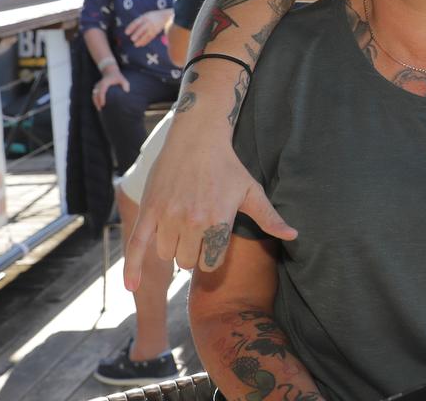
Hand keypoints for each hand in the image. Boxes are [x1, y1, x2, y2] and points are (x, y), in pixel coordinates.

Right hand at [91, 68, 129, 109]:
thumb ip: (125, 84)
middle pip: (95, 95)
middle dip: (97, 102)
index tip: (103, 105)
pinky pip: (94, 95)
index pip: (102, 91)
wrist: (110, 71)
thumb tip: (126, 91)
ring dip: (96, 102)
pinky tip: (99, 106)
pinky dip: (95, 100)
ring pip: (93, 95)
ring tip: (100, 110)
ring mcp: (96, 86)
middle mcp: (99, 85)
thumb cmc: (118, 77)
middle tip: (101, 110)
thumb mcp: (123, 79)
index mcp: (104, 83)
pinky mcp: (96, 88)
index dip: (101, 98)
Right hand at [123, 108, 296, 289]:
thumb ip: (270, 218)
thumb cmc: (228, 166)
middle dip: (193, 253)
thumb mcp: (252, 191)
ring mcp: (168, 217)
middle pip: (188, 261)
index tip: (213, 245)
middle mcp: (192, 222)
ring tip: (181, 229)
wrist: (197, 138)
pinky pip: (136, 247)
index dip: (212, 257)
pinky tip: (132, 287)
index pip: (212, 262)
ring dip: (173, 249)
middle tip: (197, 234)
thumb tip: (294, 235)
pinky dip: (132, 268)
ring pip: (166, 254)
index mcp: (218, 221)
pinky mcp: (149, 210)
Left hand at [127, 9, 171, 47]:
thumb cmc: (154, 16)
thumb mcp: (147, 15)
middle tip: (132, 39)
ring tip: (136, 44)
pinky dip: (146, 41)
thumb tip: (132, 28)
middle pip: (141, 29)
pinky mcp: (156, 32)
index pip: (136, 23)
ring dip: (140, 40)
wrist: (166, 16)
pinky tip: (142, 44)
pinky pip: (150, 37)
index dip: (131, 28)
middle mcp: (149, 22)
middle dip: (136, 35)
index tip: (126, 33)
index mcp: (145, 17)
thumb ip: (140, 20)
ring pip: (146, 35)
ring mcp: (153, 27)